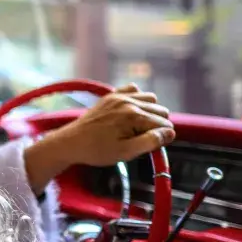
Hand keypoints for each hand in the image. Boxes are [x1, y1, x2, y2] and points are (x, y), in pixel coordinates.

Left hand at [23, 84, 174, 192]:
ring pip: (150, 98)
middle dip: (157, 125)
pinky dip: (137, 99)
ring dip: (150, 111)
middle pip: (160, 110)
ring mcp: (118, 96)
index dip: (161, 138)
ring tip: (137, 127)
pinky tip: (130, 113)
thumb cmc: (97, 150)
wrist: (71, 142)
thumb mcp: (126, 152)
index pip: (164, 124)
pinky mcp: (111, 95)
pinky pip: (134, 89)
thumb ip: (150, 142)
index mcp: (134, 115)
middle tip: (141, 139)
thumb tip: (170, 133)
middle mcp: (128, 101)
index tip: (149, 146)